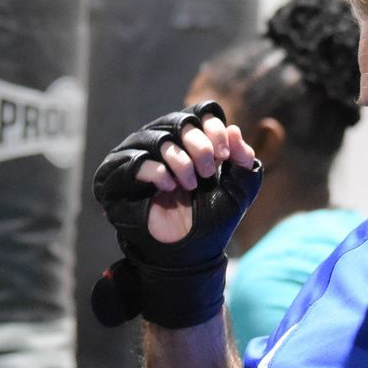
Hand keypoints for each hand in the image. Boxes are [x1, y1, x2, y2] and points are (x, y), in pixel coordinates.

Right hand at [89, 102, 260, 328]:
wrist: (188, 254)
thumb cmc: (211, 222)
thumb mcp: (238, 191)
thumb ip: (245, 160)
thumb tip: (234, 129)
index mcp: (193, 143)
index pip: (200, 113)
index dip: (214, 128)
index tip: (224, 156)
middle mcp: (166, 145)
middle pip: (181, 121)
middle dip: (200, 146)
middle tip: (207, 173)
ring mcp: (143, 157)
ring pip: (159, 137)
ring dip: (181, 160)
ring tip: (190, 185)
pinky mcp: (122, 176)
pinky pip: (138, 160)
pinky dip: (158, 171)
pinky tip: (169, 188)